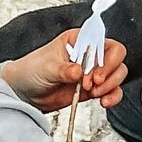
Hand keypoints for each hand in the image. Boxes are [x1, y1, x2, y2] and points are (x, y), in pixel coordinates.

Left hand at [1, 33, 127, 109]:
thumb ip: (64, 69)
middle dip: (108, 72)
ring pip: (117, 73)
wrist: (23, 92)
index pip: (103, 40)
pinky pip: (112, 90)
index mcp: (78, 40)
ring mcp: (92, 72)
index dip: (104, 55)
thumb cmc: (31, 71)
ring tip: (93, 92)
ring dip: (110, 85)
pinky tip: (104, 101)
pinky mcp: (92, 88)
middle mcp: (88, 54)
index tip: (94, 71)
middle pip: (116, 56)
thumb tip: (79, 72)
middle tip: (92, 83)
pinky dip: (112, 96)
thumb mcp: (46, 67)